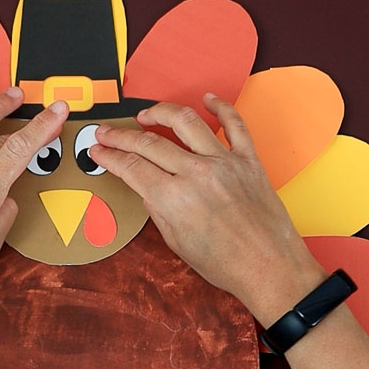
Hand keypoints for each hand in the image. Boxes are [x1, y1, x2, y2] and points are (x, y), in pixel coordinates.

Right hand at [89, 94, 324, 324]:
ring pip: (186, 121)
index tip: (98, 149)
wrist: (270, 268)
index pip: (131, 166)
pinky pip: (234, 124)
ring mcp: (224, 162)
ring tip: (146, 114)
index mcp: (173, 199)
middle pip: (149, 142)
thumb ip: (158, 208)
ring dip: (160, 112)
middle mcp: (196, 174)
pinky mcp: (248, 160)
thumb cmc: (224, 264)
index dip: (109, 155)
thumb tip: (147, 185)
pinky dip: (221, 107)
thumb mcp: (176, 241)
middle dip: (121, 135)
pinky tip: (208, 99)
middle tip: (106, 131)